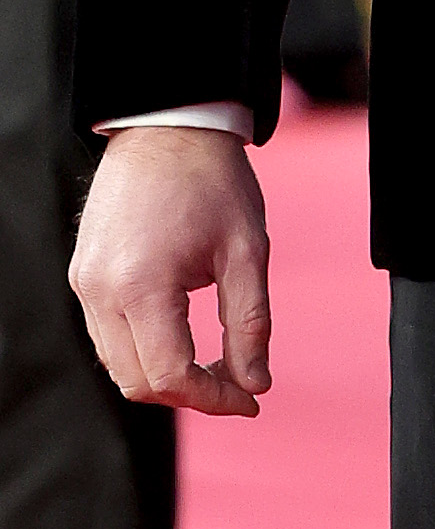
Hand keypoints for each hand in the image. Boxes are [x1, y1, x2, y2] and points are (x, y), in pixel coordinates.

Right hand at [71, 126, 272, 417]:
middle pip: (138, 380)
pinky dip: (144, 350)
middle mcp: (101, 291)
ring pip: (118, 364)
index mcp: (142, 286)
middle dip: (191, 392)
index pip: (170, 374)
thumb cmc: (213, 182)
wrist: (168, 129)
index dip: (213, 397)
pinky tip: (184, 337)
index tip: (251, 399)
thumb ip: (251, 323)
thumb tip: (256, 384)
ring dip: (165, 375)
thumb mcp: (248, 251)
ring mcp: (85, 285)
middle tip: (239, 383)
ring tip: (216, 362)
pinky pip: (108, 336)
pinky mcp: (84, 276)